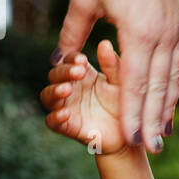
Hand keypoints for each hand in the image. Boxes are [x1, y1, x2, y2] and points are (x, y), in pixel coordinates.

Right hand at [40, 39, 131, 155]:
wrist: (130, 135)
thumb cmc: (126, 104)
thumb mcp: (123, 82)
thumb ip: (113, 65)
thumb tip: (105, 43)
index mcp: (84, 76)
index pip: (68, 61)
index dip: (71, 58)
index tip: (83, 60)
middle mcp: (72, 89)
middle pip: (55, 75)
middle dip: (63, 72)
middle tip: (78, 71)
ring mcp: (67, 107)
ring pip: (48, 96)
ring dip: (54, 91)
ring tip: (67, 89)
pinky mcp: (68, 127)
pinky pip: (52, 122)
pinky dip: (55, 117)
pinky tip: (65, 113)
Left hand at [51, 0, 178, 154]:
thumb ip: (71, 32)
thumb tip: (56, 61)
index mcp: (138, 30)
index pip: (135, 82)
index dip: (133, 113)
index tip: (131, 138)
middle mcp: (163, 35)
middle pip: (158, 87)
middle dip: (153, 121)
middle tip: (152, 149)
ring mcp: (176, 30)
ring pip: (173, 78)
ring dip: (167, 108)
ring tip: (163, 134)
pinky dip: (174, 86)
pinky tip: (170, 102)